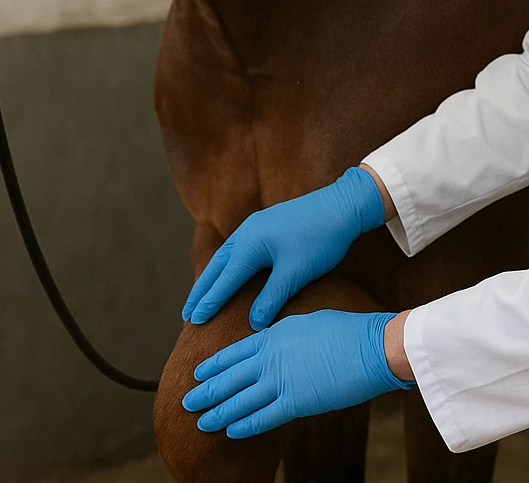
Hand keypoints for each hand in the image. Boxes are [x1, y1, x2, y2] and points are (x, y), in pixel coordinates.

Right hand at [182, 167, 384, 329]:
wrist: (342, 205)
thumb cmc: (320, 239)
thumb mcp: (295, 273)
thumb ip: (271, 298)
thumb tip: (253, 323)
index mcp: (251, 244)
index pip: (224, 280)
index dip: (209, 302)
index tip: (193, 322)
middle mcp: (247, 232)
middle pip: (217, 265)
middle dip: (202, 290)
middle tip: (186, 312)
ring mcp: (256, 225)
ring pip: (226, 255)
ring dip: (212, 275)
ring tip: (200, 294)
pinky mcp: (267, 223)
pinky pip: (237, 247)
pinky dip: (226, 263)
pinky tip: (229, 270)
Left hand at [182, 309, 414, 438]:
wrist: (370, 346)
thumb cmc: (347, 330)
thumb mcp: (308, 321)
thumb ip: (286, 334)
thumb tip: (276, 339)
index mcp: (275, 334)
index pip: (236, 352)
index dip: (215, 364)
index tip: (198, 372)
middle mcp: (271, 356)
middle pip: (230, 377)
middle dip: (207, 390)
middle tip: (188, 401)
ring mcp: (281, 380)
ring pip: (240, 400)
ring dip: (218, 412)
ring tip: (200, 420)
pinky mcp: (296, 402)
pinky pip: (263, 417)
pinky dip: (244, 425)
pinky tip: (230, 431)